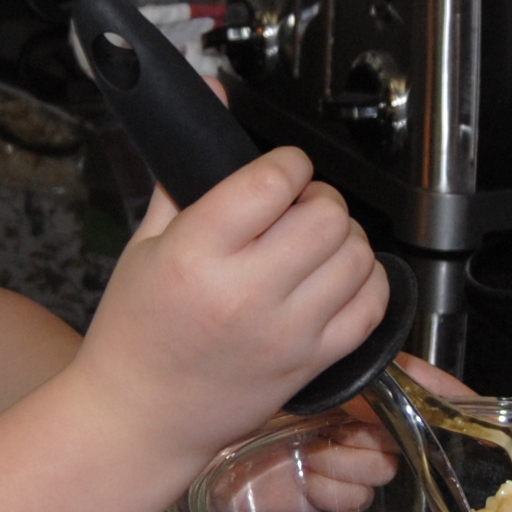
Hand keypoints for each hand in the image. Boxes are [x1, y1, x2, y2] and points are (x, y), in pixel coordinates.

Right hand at [70, 146, 388, 468]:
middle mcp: (247, 293)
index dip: (288, 164)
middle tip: (301, 210)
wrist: (144, 417)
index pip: (273, 181)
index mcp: (197, 255)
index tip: (283, 170)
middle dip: (321, 199)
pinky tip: (340, 279)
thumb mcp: (145, 245)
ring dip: (347, 239)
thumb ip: (185, 173)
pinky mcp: (315, 361)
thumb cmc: (138, 333)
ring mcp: (288, 331)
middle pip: (328, 215)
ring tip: (318, 246)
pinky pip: (373, 307)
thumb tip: (214, 94)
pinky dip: (368, 282)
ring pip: (358, 256)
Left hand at [225, 352, 475, 511]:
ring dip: (349, 458)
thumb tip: (415, 360)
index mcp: (346, 379)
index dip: (438, 394)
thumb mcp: (296, 362)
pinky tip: (300, 473)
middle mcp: (348, 418)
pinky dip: (330, 488)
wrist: (169, 432)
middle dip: (377, 429)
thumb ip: (357, 358)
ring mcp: (336, 458)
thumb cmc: (220, 383)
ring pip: (383, 468)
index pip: (410, 385)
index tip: (465, 402)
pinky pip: (355, 498)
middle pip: (404, 431)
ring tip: (309, 448)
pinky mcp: (319, 496)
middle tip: (341, 424)